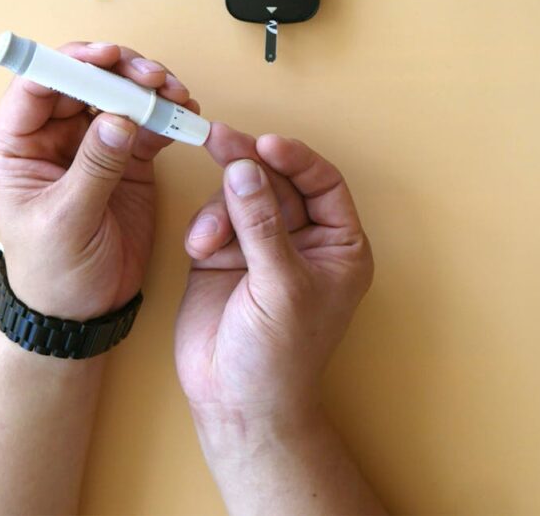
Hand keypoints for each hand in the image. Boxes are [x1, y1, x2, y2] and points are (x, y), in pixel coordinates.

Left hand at [0, 41, 198, 319]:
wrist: (83, 310)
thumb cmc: (53, 272)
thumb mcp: (67, 221)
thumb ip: (93, 167)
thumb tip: (119, 118)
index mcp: (19, 147)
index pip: (38, 86)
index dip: (72, 62)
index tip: (108, 57)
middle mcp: (55, 137)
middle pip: (86, 80)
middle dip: (123, 71)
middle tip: (154, 79)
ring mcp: (94, 145)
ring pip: (121, 94)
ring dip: (151, 88)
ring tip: (176, 94)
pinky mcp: (129, 158)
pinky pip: (150, 122)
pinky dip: (170, 114)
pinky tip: (185, 114)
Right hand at [175, 124, 373, 430]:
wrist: (236, 401)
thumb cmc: (280, 355)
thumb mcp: (282, 286)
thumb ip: (263, 225)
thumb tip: (246, 169)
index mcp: (339, 244)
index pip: (324, 183)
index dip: (297, 159)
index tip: (266, 144)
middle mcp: (303, 238)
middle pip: (279, 181)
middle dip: (250, 164)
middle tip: (219, 138)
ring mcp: (262, 244)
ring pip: (242, 194)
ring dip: (222, 207)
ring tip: (207, 239)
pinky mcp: (225, 253)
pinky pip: (215, 217)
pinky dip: (205, 226)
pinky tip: (200, 248)